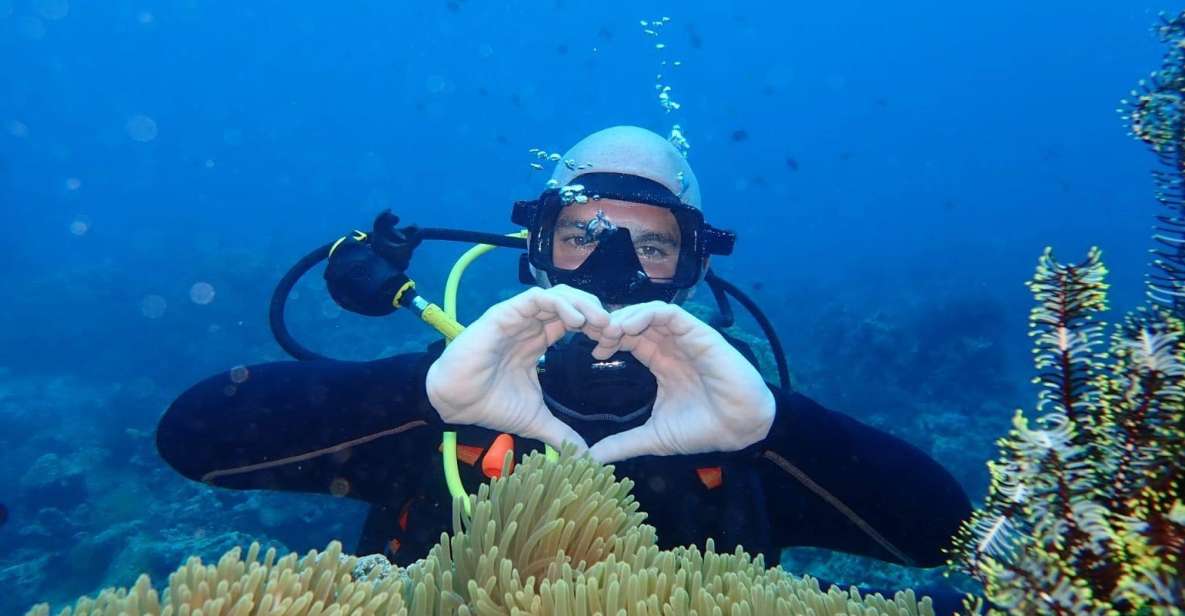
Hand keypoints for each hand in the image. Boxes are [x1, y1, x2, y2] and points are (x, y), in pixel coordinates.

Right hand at [425, 285, 609, 451]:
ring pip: (559, 294)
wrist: (455, 404)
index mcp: (538, 339)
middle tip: (616, 331)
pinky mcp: (504, 314)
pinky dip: (561, 304)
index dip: (598, 327)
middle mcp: (530, 324)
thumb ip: (561, 433)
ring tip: (603, 323)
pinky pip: (537, 298)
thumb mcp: (535, 419)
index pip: (575, 321)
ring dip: (585, 305)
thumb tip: (584, 456)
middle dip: (597, 312)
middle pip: (572, 302)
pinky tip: (577, 321)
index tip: (615, 344)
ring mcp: (518, 317)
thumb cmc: (489, 404)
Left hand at [587, 302, 775, 462]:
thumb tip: (591, 458)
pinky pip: (669, 313)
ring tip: (609, 332)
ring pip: (649, 312)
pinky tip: (628, 327)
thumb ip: (622, 443)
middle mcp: (671, 347)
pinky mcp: (698, 334)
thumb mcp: (653, 437)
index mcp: (661, 363)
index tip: (592, 351)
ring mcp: (685, 339)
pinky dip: (646, 313)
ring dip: (626, 317)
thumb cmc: (702, 430)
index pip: (629, 340)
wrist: (739, 430)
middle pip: (635, 322)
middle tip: (593, 335)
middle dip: (612, 324)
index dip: (609, 340)